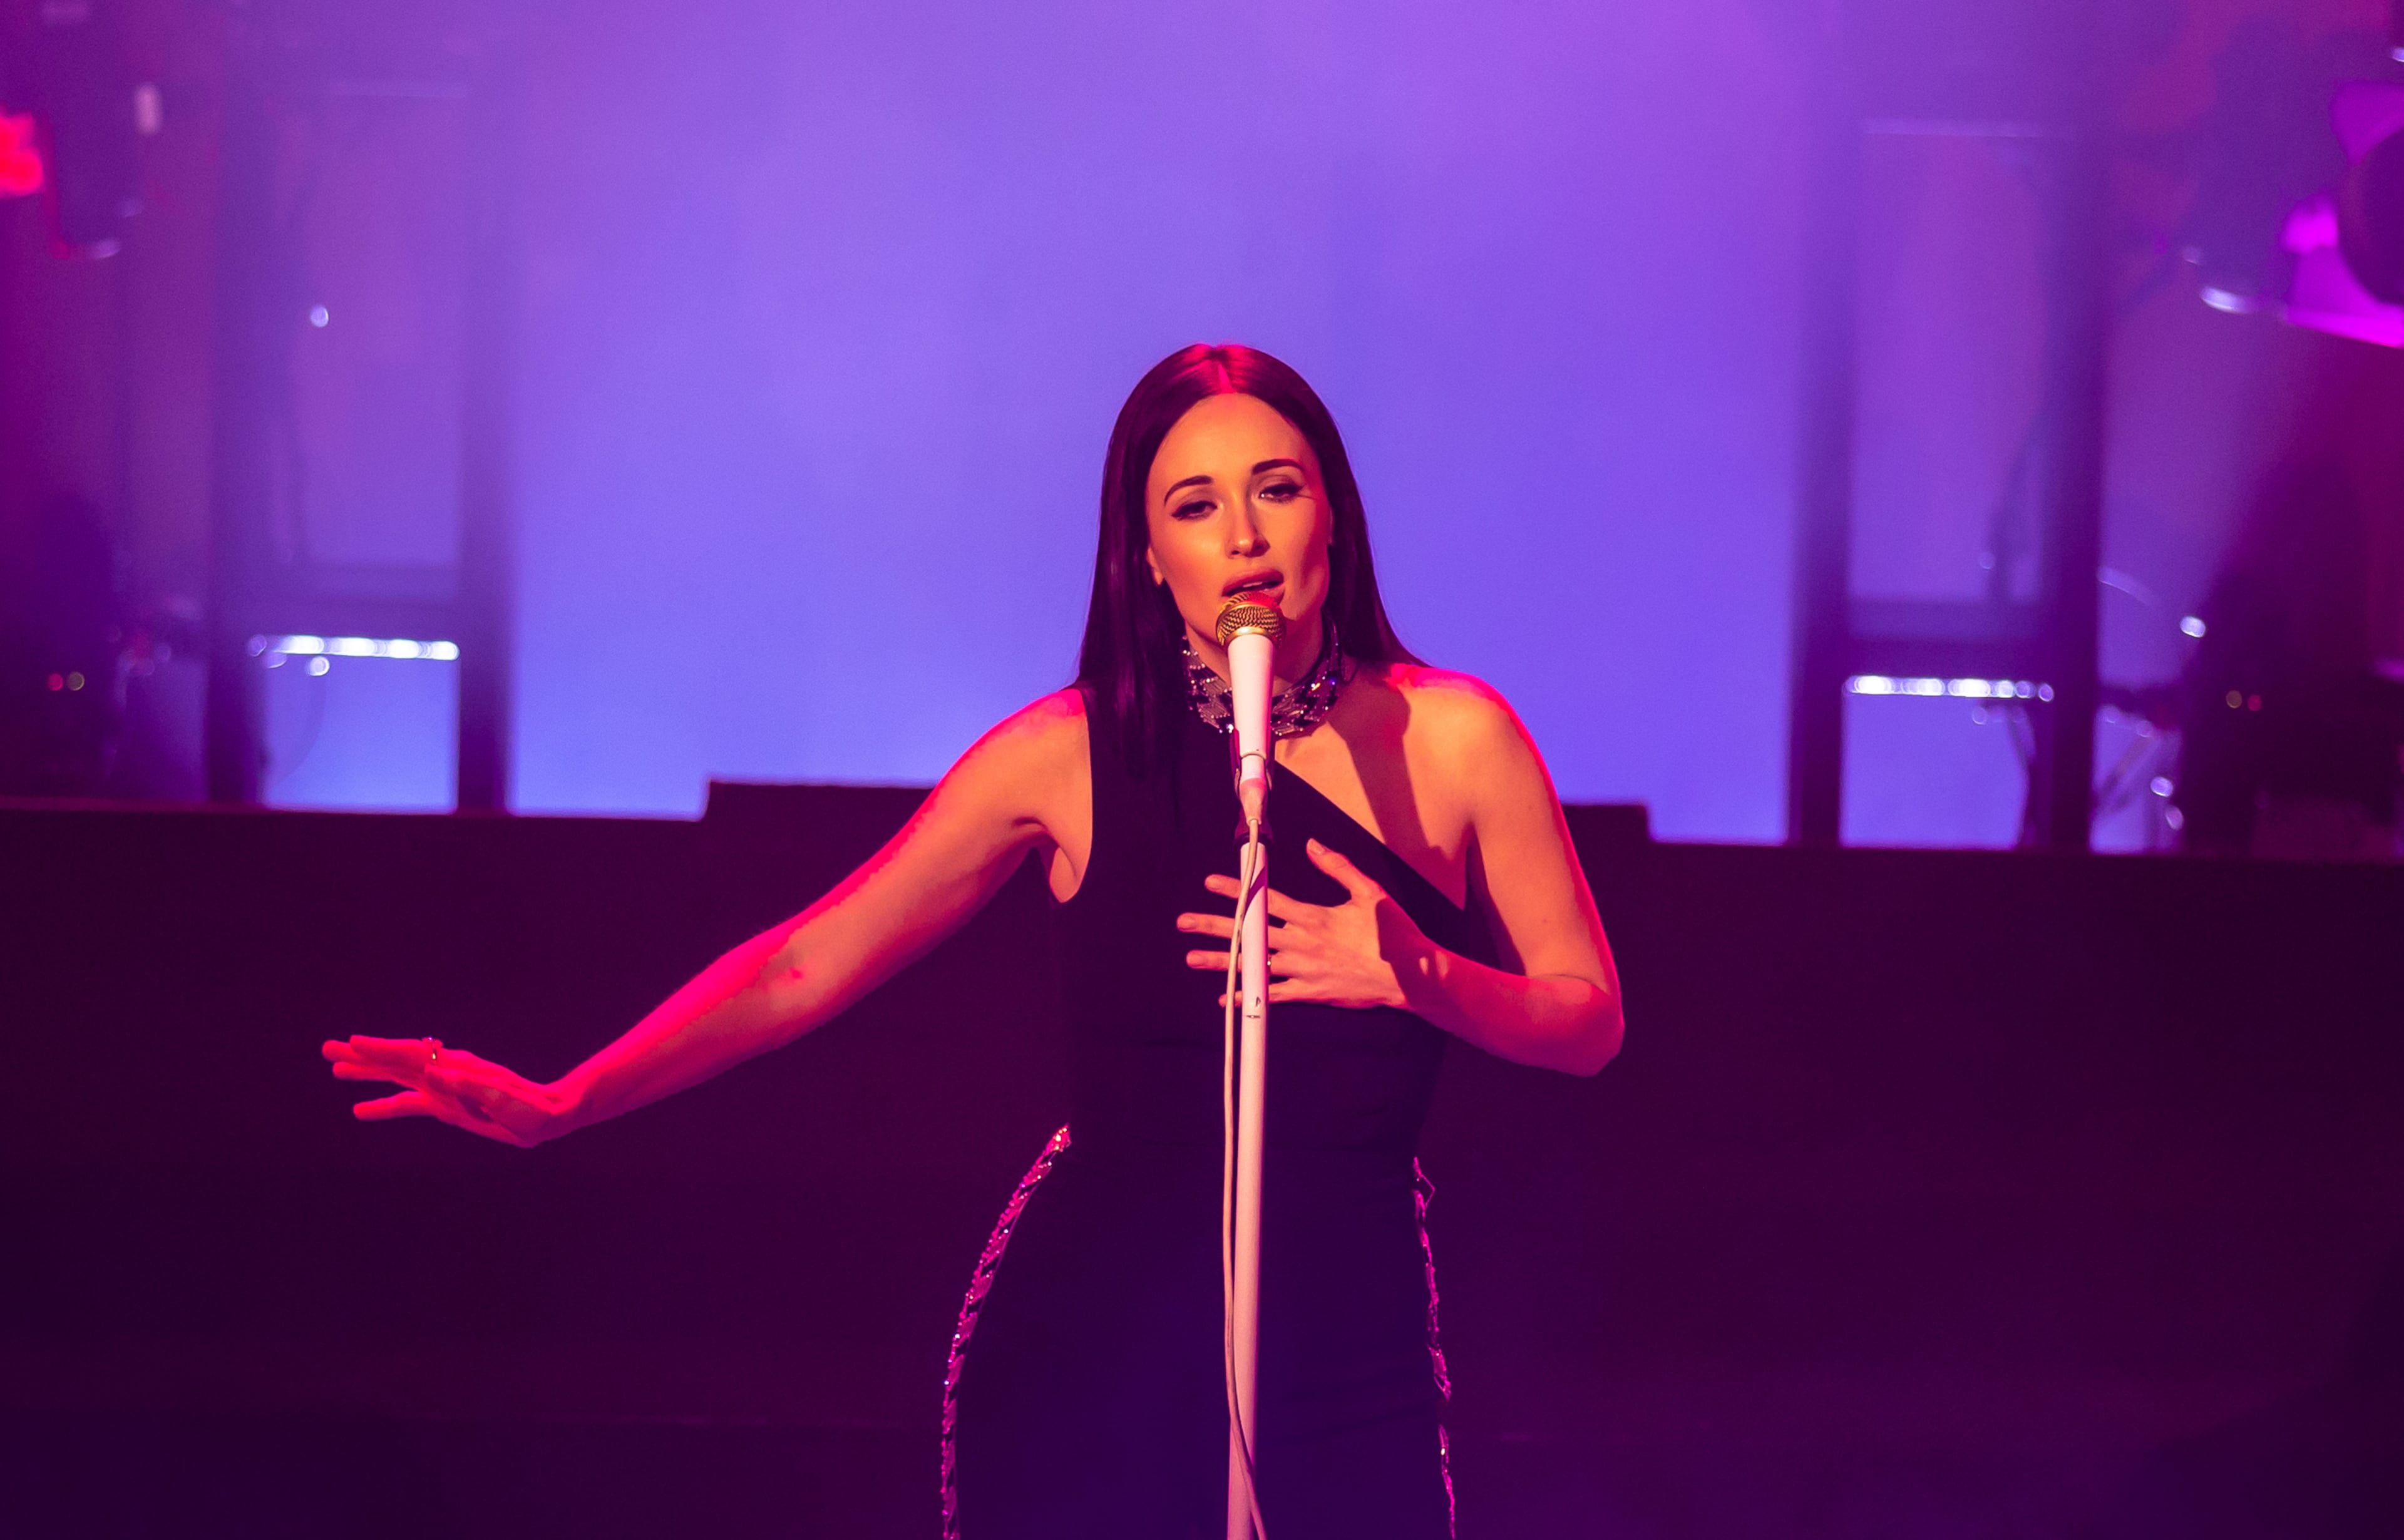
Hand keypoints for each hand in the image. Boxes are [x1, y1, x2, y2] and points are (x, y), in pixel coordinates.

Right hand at [322, 1035, 573, 1147]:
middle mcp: (447, 1074)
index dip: (382, 1050)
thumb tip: (435, 1072)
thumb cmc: (531, 1110)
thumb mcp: (505, 1100)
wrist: (549, 1115)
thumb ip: (473, 1088)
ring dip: (368, 1073)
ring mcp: (445, 1087)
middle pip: (397, 1060)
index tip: (352, 1043)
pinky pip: (408, 1102)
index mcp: (458, 1070)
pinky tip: (361, 1110)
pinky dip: (384, 1104)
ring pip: (398, 1077)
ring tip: (335, 1069)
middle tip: (326, 1049)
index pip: (412, 1055)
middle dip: (363, 1056)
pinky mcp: (446, 1104)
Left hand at [1176, 838, 1435, 1009]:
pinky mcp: (1310, 992)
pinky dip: (1249, 996)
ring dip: (1220, 962)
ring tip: (1191, 958)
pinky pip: (1272, 996)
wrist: (1409, 975)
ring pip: (1253, 965)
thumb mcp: (1368, 892)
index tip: (1211, 883)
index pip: (1265, 900)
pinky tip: (1227, 997)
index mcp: (1312, 917)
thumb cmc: (1392, 933)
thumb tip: (1312, 845)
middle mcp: (1301, 943)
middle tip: (1184, 922)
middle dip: (1213, 925)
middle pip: (1249, 932)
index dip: (1236, 889)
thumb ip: (1337, 867)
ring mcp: (1303, 970)